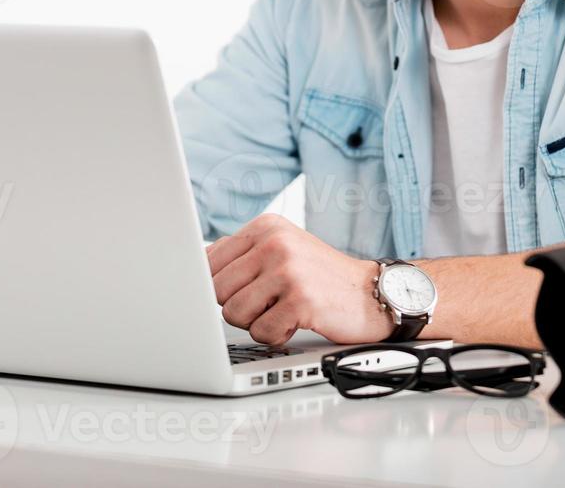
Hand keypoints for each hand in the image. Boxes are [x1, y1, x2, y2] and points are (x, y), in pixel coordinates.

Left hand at [206, 214, 389, 345]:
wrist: (371, 293)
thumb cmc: (321, 277)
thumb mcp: (282, 249)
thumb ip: (241, 255)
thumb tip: (194, 265)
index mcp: (265, 227)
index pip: (208, 263)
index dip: (218, 287)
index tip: (240, 292)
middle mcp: (275, 243)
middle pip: (216, 291)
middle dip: (238, 307)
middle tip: (268, 303)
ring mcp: (288, 270)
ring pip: (232, 314)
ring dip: (256, 323)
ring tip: (282, 311)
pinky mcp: (301, 300)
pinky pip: (260, 333)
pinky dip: (276, 336)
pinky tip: (296, 322)